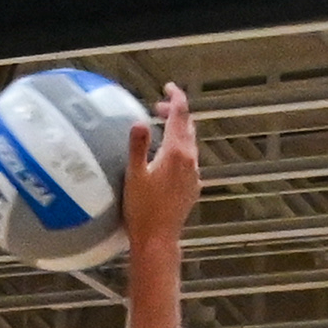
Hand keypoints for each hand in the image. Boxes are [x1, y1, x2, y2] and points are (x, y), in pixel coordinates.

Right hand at [121, 82, 198, 249]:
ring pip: (190, 142)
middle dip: (175, 112)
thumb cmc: (142, 211)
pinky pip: (189, 160)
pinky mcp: (192, 187)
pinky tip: (166, 159)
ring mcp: (193, 174)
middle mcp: (189, 159)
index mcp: (175, 152)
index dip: (175, 96)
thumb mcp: (133, 176)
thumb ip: (137, 146)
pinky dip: (180, 150)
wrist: (157, 241)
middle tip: (158, 108)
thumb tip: (139, 121)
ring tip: (161, 131)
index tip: (168, 87)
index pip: (180, 114)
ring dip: (177, 131)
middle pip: (187, 125)